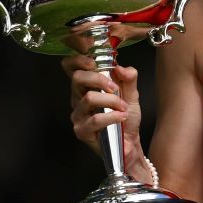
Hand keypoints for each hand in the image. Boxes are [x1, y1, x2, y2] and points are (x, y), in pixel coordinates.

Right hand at [61, 55, 143, 172]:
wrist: (130, 143)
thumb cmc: (125, 118)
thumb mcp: (131, 94)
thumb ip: (129, 78)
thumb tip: (121, 67)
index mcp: (87, 86)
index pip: (70, 66)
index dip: (78, 59)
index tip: (95, 61)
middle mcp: (78, 98)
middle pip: (78, 78)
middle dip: (99, 79)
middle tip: (115, 87)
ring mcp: (78, 115)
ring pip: (89, 98)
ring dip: (111, 101)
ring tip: (123, 108)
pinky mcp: (81, 131)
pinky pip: (95, 119)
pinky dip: (112, 116)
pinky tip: (121, 118)